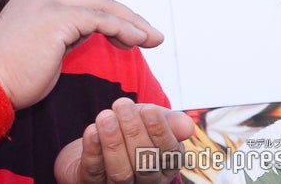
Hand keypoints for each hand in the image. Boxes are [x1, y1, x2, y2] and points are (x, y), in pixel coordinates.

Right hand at [0, 0, 162, 109]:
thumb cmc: (10, 76)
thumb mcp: (41, 47)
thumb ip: (63, 34)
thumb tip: (87, 33)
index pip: (81, 1)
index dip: (110, 16)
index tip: (131, 34)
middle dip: (127, 16)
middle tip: (150, 34)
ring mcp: (47, 3)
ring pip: (101, 6)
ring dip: (131, 23)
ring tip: (151, 39)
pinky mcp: (56, 18)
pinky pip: (100, 19)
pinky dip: (122, 29)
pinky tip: (136, 42)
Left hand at [54, 98, 194, 183]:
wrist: (99, 134)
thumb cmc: (132, 127)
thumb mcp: (152, 119)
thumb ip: (171, 121)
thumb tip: (188, 126)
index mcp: (165, 167)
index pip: (169, 155)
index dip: (160, 133)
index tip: (149, 109)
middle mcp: (145, 181)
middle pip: (144, 165)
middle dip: (134, 132)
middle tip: (123, 105)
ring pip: (120, 172)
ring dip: (113, 142)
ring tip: (106, 116)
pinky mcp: (93, 182)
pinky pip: (94, 171)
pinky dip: (93, 150)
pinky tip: (92, 130)